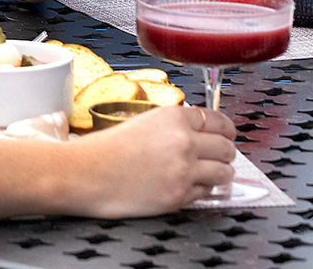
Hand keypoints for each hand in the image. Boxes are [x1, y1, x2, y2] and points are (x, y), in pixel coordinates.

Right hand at [65, 106, 237, 216]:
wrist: (84, 175)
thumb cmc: (105, 150)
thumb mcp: (142, 123)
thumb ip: (174, 126)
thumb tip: (201, 133)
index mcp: (172, 117)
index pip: (219, 121)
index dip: (226, 130)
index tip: (227, 135)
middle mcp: (183, 141)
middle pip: (227, 147)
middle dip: (225, 153)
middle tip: (217, 156)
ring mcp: (183, 170)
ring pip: (225, 172)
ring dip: (219, 173)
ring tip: (206, 173)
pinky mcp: (179, 196)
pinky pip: (206, 192)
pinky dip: (201, 190)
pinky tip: (185, 185)